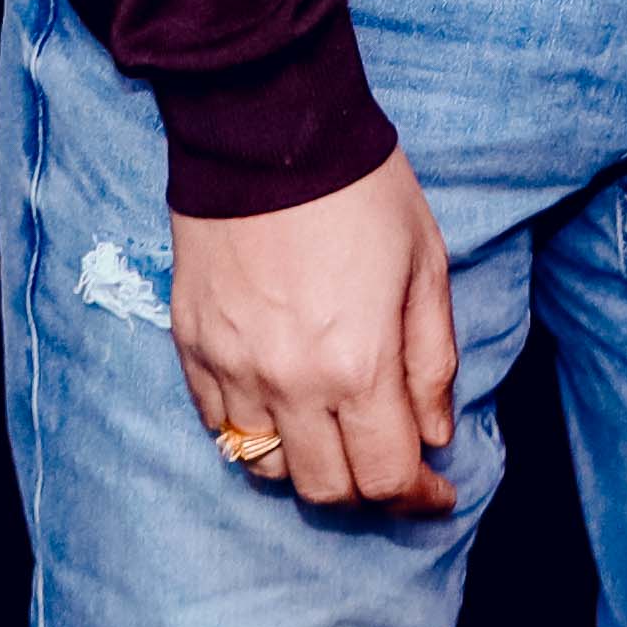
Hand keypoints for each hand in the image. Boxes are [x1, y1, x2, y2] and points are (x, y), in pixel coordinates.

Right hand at [175, 149, 461, 513]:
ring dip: (307, 465)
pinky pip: (218, 425)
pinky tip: (281, 407)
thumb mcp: (425, 267)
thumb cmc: (363, 191)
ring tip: (333, 433)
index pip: (385, 476)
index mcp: (359, 363)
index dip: (417, 496)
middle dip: (366, 489)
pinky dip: (253, 433)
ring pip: (265, 467)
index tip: (435, 491)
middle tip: (387, 463)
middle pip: (325, 488)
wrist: (267, 131)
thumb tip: (434, 434)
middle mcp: (290, 382)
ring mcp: (232, 369)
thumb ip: (431, 361)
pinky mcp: (191, 348)